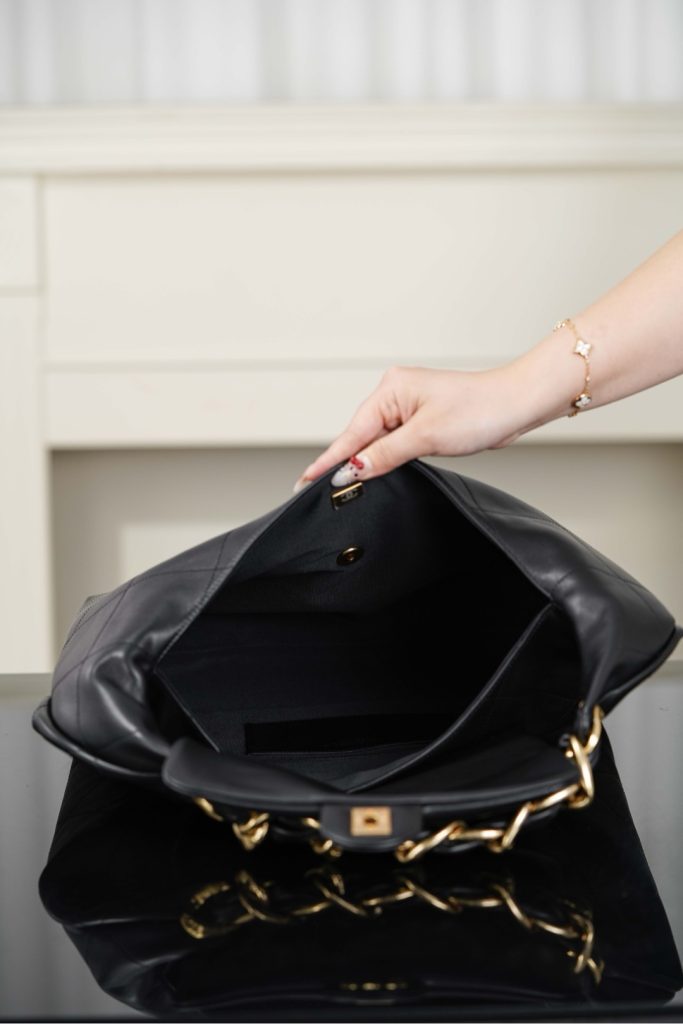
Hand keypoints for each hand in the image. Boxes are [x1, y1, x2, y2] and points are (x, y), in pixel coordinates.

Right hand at [292, 363, 534, 491]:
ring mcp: (408, 406)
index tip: (306, 481)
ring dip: (367, 462)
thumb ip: (384, 455)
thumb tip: (352, 469)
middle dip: (346, 463)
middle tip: (321, 492)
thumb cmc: (480, 410)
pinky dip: (383, 457)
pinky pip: (392, 441)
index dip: (329, 460)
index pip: (352, 433)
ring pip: (376, 440)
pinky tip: (375, 471)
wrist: (516, 404)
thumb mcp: (426, 436)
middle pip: (360, 436)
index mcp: (390, 389)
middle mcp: (394, 393)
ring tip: (344, 486)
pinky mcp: (420, 418)